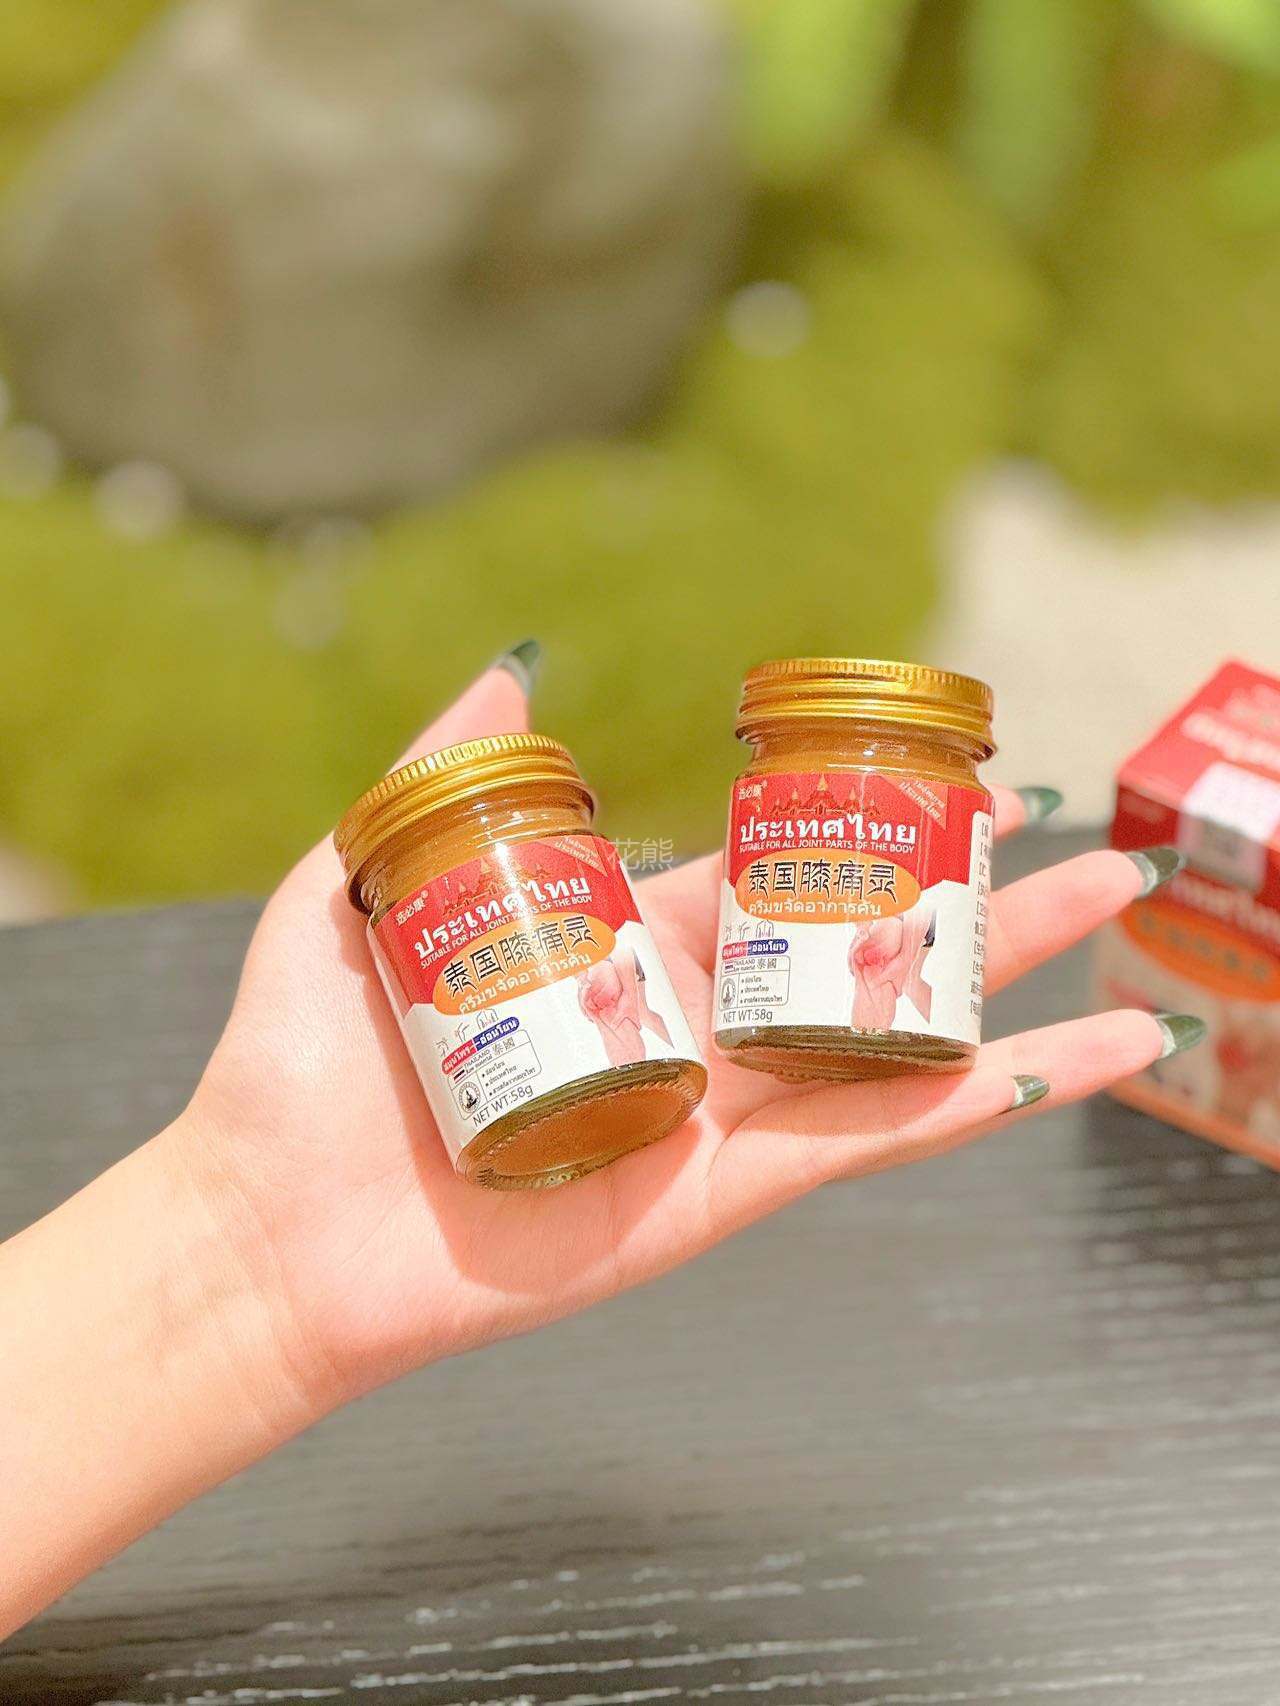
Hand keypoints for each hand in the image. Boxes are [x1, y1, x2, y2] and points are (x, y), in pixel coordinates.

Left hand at [186, 662, 1179, 1431]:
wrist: (271, 1227)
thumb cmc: (298, 1070)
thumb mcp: (353, 891)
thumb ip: (432, 786)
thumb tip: (509, 669)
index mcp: (615, 956)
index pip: (761, 881)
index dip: (849, 831)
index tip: (930, 784)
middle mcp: (684, 1032)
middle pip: (856, 953)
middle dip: (968, 900)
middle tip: (1072, 844)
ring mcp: (713, 1116)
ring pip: (892, 1041)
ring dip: (1016, 988)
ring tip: (1123, 926)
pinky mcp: (720, 1196)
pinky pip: (868, 1143)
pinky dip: (974, 1106)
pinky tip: (1072, 1063)